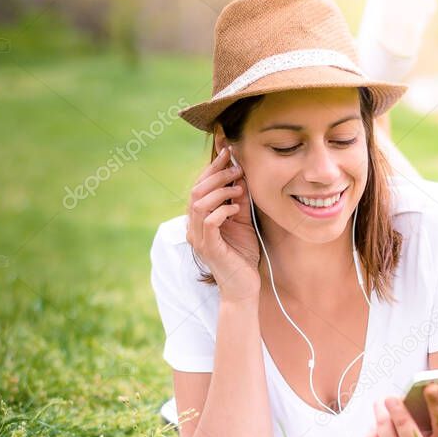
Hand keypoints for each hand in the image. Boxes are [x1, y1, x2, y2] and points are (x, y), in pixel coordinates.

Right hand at [186, 146, 260, 302]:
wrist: (243, 287)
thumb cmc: (242, 256)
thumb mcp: (242, 222)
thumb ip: (239, 201)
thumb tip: (241, 176)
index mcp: (200, 218)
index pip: (201, 186)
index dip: (212, 166)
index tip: (227, 148)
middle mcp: (194, 226)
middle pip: (197, 190)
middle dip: (217, 174)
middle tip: (237, 167)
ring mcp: (199, 238)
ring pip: (199, 203)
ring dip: (220, 190)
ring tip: (238, 188)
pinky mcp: (208, 248)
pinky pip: (209, 221)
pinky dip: (222, 210)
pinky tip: (235, 209)